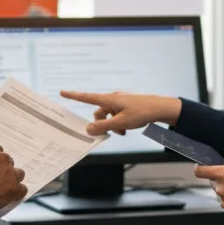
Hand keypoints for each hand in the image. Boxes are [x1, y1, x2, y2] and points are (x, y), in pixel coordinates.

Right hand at [0, 144, 27, 212]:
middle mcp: (3, 159)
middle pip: (9, 162)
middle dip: (4, 170)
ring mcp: (10, 173)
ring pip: (19, 174)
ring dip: (13, 180)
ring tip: (5, 189)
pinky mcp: (14, 187)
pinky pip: (22, 189)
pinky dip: (17, 193)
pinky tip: (11, 197)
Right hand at [59, 90, 181, 136]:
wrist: (161, 107)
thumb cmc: (142, 112)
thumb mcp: (121, 122)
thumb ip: (103, 127)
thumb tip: (88, 129)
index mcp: (109, 99)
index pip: (87, 97)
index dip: (73, 95)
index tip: (62, 92)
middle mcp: (113, 98)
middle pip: (98, 112)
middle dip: (102, 124)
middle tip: (112, 132)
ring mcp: (120, 101)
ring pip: (108, 116)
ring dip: (112, 125)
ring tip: (124, 131)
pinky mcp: (127, 105)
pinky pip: (116, 115)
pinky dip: (119, 123)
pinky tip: (128, 128)